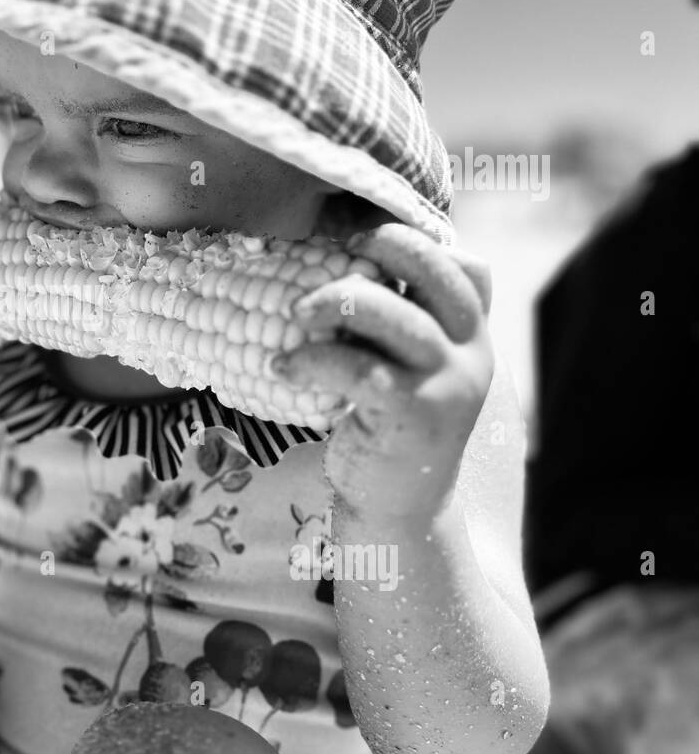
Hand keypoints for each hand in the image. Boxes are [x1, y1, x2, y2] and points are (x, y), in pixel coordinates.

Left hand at [272, 224, 494, 518]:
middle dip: (384, 248)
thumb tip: (336, 257)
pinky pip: (354, 365)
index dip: (421, 242)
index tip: (365, 245)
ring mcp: (445, 384)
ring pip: (391, 313)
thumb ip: (396, 323)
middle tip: (333, 259)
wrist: (400, 510)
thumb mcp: (408, 370)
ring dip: (335, 300)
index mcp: (472, 339)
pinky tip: (282, 366)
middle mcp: (471, 356)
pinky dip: (309, 358)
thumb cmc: (388, 430)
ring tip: (295, 311)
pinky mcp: (409, 414)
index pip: (471, 268)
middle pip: (436, 272)